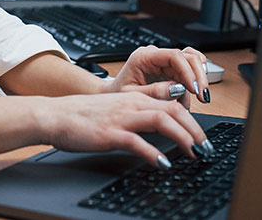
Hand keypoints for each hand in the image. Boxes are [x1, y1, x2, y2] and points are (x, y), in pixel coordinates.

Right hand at [37, 91, 207, 168]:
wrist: (54, 115)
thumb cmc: (84, 114)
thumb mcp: (117, 103)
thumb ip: (143, 102)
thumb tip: (170, 104)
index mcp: (135, 97)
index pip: (173, 101)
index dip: (193, 118)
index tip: (204, 135)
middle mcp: (131, 103)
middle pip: (174, 110)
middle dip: (195, 129)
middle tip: (207, 148)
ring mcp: (121, 118)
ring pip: (161, 120)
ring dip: (183, 138)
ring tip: (195, 153)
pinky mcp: (110, 134)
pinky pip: (137, 142)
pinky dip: (154, 153)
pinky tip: (163, 163)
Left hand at [107, 46, 210, 107]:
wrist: (113, 94)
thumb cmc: (119, 93)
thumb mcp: (133, 96)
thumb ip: (154, 92)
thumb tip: (178, 87)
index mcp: (144, 56)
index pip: (174, 56)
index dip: (188, 71)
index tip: (195, 89)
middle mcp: (156, 55)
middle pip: (187, 56)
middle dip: (199, 75)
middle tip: (203, 96)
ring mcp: (164, 61)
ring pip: (192, 61)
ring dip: (199, 78)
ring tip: (200, 98)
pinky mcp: (170, 69)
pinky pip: (189, 72)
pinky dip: (194, 83)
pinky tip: (192, 98)